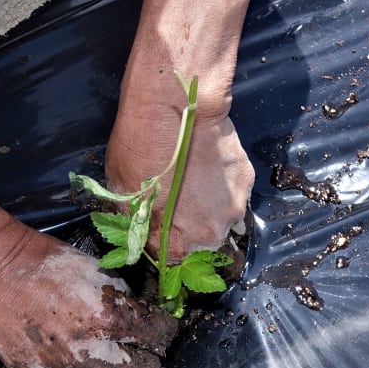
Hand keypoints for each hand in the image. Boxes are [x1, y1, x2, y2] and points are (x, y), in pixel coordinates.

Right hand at [0, 233, 177, 367]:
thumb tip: (144, 320)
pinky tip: (85, 366)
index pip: (160, 338)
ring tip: (114, 365)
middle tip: (142, 356)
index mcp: (108, 318)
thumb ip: (124, 301)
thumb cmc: (45, 263)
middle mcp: (89, 353)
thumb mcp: (97, 271)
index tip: (158, 329)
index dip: (164, 331)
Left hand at [106, 104, 253, 263]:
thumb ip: (135, 220)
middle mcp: (211, 232)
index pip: (171, 258)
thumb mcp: (122, 190)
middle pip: (200, 240)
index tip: (157, 225)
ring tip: (192, 180)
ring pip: (220, 215)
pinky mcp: (247, 180)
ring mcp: (234, 206)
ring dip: (208, 206)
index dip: (161, 241)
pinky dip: (221, 184)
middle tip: (175, 199)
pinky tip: (207, 165)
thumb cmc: (141, 150)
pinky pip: (232, 192)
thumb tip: (139, 232)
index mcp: (178, 242)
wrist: (176, 109)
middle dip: (188, 225)